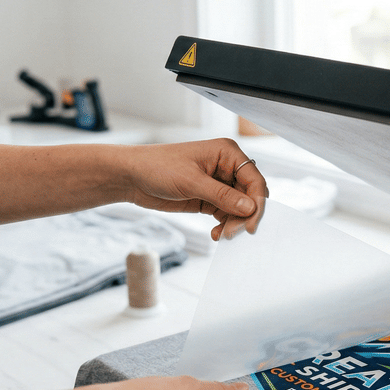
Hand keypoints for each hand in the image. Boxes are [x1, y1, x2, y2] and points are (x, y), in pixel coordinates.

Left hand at [124, 139, 267, 239]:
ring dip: (234, 224)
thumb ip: (222, 196)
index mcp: (227, 153)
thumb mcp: (191, 182)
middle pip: (250, 196)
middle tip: (233, 233)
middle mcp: (227, 167)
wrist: (132, 177)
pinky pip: (226, 215)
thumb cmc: (158, 168)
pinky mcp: (209, 199)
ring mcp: (219, 184)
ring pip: (239, 208)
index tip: (251, 224)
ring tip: (222, 235)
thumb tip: (250, 208)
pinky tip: (216, 234)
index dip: (257, 202)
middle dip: (245, 216)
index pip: (254, 179)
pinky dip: (225, 226)